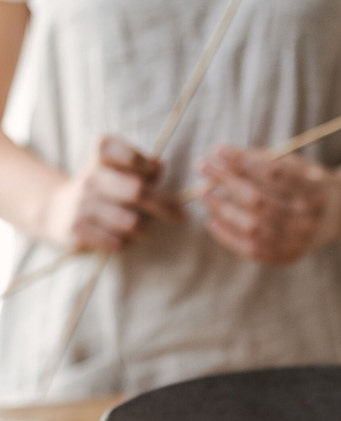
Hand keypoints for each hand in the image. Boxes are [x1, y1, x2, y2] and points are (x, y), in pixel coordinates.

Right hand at [44, 135, 183, 251]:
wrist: (57, 211)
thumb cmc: (103, 190)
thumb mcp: (119, 172)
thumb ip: (143, 169)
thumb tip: (160, 166)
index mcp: (101, 156)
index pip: (128, 154)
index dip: (145, 165)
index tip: (154, 175)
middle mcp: (90, 177)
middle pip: (138, 191)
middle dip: (165, 206)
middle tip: (181, 216)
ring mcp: (82, 204)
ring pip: (132, 222)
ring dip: (145, 229)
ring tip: (144, 229)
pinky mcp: (77, 229)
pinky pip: (117, 242)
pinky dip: (126, 243)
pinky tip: (122, 239)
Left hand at [198, 146, 340, 264]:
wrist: (339, 215)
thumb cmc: (310, 182)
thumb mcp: (298, 165)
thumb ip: (265, 160)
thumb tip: (221, 157)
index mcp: (317, 192)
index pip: (274, 174)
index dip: (243, 161)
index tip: (218, 149)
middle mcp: (310, 221)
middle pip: (259, 202)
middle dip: (227, 182)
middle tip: (204, 166)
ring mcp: (300, 243)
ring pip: (253, 228)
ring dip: (223, 210)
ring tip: (205, 194)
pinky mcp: (289, 257)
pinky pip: (254, 251)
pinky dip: (229, 238)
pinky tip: (213, 222)